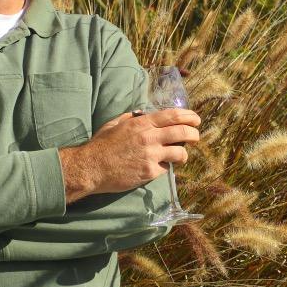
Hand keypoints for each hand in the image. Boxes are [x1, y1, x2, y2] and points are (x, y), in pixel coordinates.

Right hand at [59, 108, 200, 202]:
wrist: (91, 167)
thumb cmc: (101, 145)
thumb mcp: (114, 124)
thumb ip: (130, 118)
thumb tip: (141, 115)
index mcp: (141, 123)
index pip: (173, 116)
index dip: (188, 116)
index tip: (195, 119)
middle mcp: (149, 137)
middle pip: (183, 132)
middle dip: (194, 134)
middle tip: (195, 136)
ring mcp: (151, 155)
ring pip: (180, 153)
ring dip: (183, 154)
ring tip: (180, 156)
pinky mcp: (149, 172)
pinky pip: (166, 168)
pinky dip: (166, 167)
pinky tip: (159, 167)